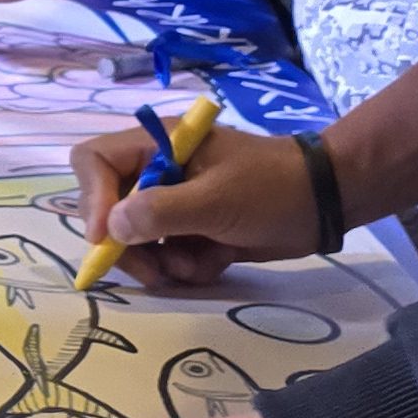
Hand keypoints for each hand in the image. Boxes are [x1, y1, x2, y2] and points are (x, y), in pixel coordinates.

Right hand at [67, 117, 320, 293]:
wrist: (325, 204)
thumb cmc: (272, 188)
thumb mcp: (216, 199)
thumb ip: (160, 211)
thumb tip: (111, 226)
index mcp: (158, 146)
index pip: (95, 161)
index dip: (92, 199)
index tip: (106, 238)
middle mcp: (158, 171)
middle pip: (110, 210)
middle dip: (130, 245)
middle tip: (155, 272)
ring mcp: (176, 202)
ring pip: (138, 240)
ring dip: (162, 261)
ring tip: (198, 264)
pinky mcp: (193, 229)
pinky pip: (168, 254)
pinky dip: (188, 265)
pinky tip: (216, 260)